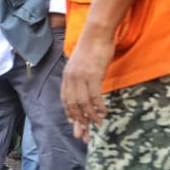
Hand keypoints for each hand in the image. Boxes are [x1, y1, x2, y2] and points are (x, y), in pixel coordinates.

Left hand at [60, 29, 113, 143]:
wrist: (96, 33)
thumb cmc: (92, 48)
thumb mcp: (82, 65)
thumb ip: (80, 77)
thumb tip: (86, 88)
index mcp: (67, 77)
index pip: (65, 100)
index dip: (70, 114)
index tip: (76, 125)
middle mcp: (71, 79)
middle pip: (72, 105)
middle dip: (78, 122)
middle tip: (84, 136)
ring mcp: (81, 78)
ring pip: (83, 103)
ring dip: (90, 117)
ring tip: (97, 126)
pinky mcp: (92, 75)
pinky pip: (94, 96)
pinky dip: (98, 107)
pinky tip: (104, 113)